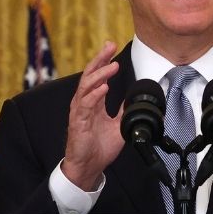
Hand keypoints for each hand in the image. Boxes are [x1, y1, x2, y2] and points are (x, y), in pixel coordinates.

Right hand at [61, 41, 123, 190]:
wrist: (89, 167)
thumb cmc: (99, 147)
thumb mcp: (118, 125)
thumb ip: (124, 111)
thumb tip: (135, 99)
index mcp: (93, 102)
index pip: (97, 76)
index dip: (104, 61)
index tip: (111, 48)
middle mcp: (85, 103)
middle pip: (90, 75)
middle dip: (99, 59)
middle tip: (108, 46)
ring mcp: (80, 111)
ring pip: (86, 87)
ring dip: (99, 75)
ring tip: (111, 66)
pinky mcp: (77, 122)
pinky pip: (84, 105)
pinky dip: (94, 95)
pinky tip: (103, 88)